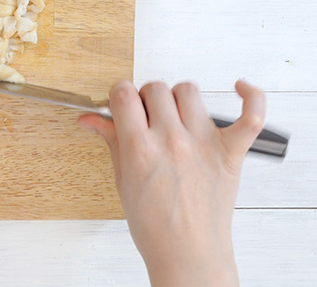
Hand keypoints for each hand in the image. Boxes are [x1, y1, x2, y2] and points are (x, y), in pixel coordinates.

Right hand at [77, 80, 264, 286]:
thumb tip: (90, 119)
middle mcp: (171, 141)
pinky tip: (241, 89)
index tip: (121, 104)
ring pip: (189, 91)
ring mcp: (203, 144)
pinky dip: (251, 98)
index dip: (119, 95)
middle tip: (147, 118)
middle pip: (155, 88)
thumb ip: (111, 141)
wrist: (188, 254)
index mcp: (139, 149)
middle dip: (146, 98)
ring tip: (177, 117)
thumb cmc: (154, 225)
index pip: (124, 94)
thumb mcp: (122, 180)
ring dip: (178, 99)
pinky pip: (251, 116)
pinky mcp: (231, 152)